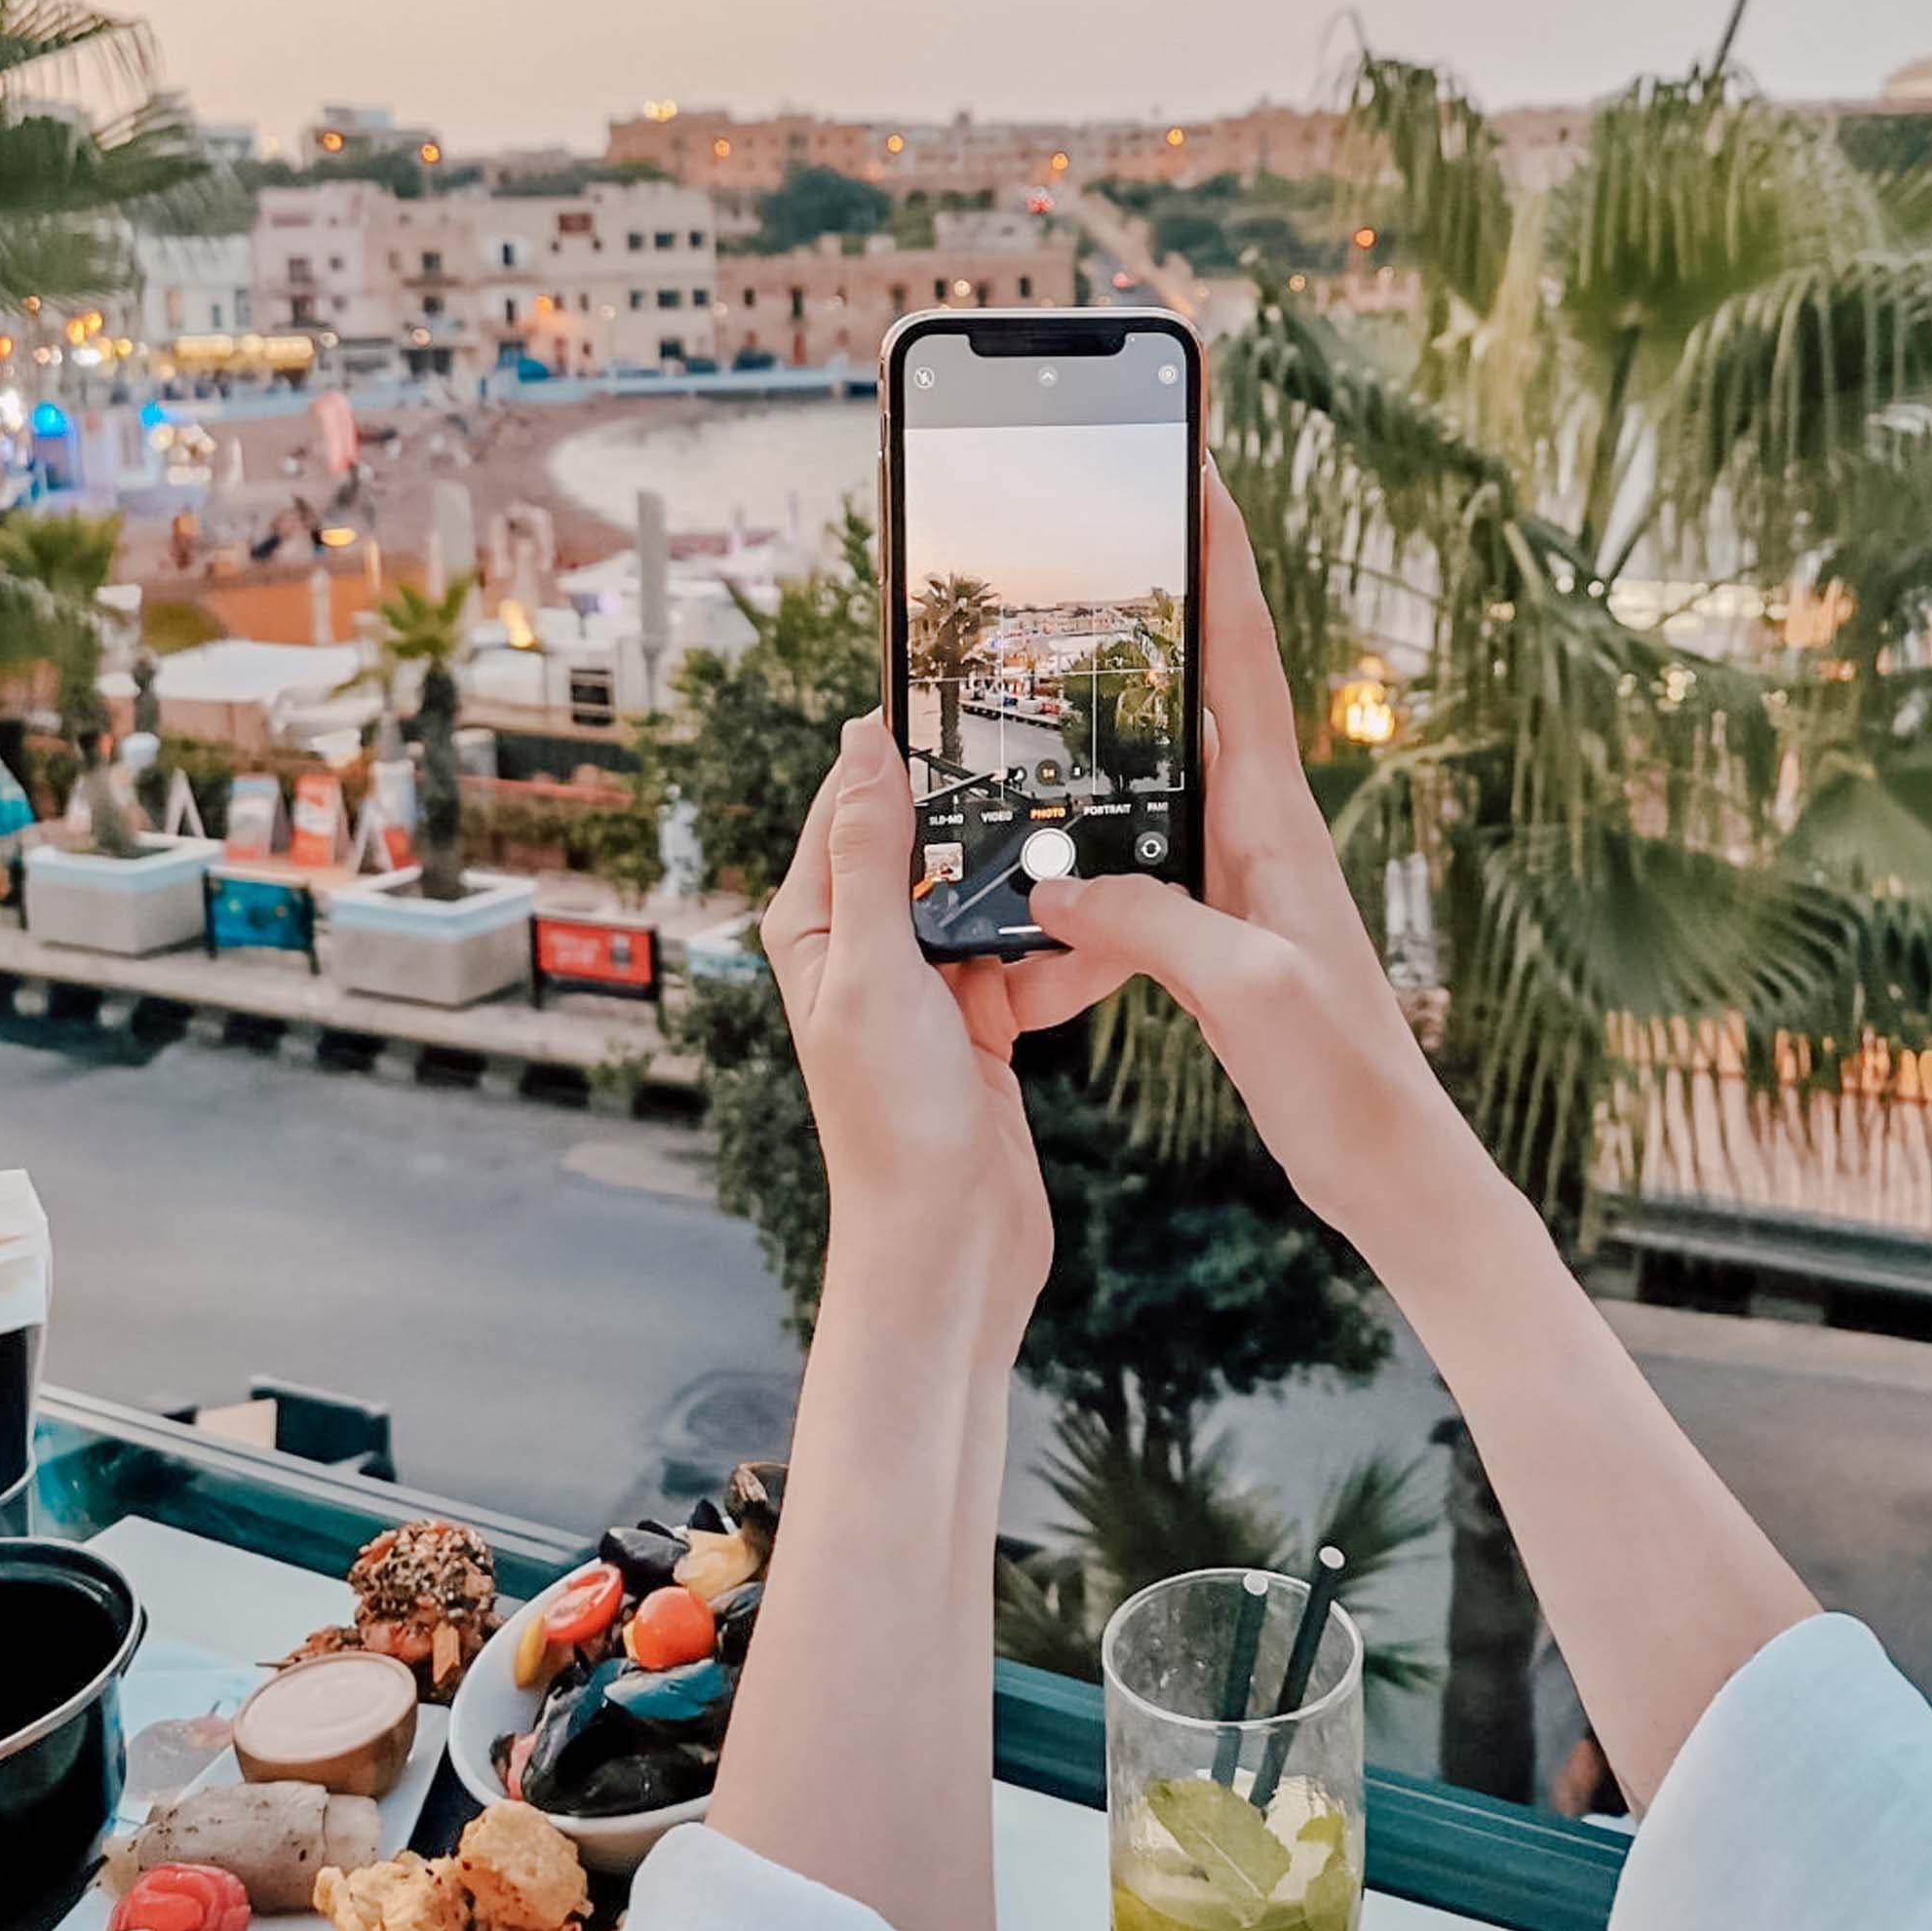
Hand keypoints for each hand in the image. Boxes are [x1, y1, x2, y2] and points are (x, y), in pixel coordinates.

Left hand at [761, 711, 1126, 1355]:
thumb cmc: (892, 1126)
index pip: (852, 804)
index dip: (893, 744)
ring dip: (1040, 886)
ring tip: (1096, 848)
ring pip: (993, 900)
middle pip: (931, 845)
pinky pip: (1035, 960)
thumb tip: (861, 745)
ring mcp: (929, 987)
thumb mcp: (876, 974)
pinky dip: (1071, 953)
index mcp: (817, 929)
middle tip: (1047, 756)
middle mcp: (867, 950)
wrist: (950, 1247)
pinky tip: (1114, 940)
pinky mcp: (985, 1022)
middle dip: (985, 810)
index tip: (947, 683)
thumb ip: (872, 859)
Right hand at [1029, 474, 1462, 1245]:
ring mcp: (1245, 862)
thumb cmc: (1346, 1079)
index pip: (1242, 653)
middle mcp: (1264, 820)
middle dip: (1179, 570)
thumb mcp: (1249, 997)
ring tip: (1091, 594)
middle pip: (1213, 666)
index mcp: (1276, 818)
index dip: (1218, 553)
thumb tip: (1054, 879)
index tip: (1194, 457)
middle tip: (1134, 486)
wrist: (1392, 1161)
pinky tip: (1075, 779)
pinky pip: (1159, 814)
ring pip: (1183, 734)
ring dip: (1148, 660)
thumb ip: (1155, 928)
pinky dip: (1119, 773)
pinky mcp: (1222, 910)